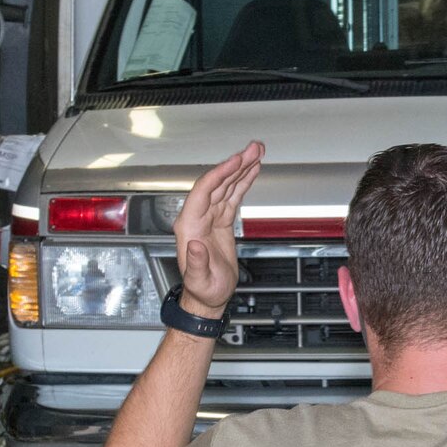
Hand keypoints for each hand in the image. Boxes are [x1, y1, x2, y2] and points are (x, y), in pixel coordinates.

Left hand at [172, 141, 262, 318]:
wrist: (208, 297)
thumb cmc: (202, 289)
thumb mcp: (200, 280)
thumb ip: (196, 262)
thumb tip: (195, 245)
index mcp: (189, 225)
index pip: (204, 190)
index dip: (220, 173)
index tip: (236, 161)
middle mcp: (197, 216)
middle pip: (217, 182)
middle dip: (236, 164)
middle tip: (254, 149)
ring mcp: (209, 217)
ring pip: (226, 186)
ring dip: (242, 168)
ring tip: (257, 153)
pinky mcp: (221, 220)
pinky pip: (232, 196)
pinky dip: (243, 182)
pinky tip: (253, 171)